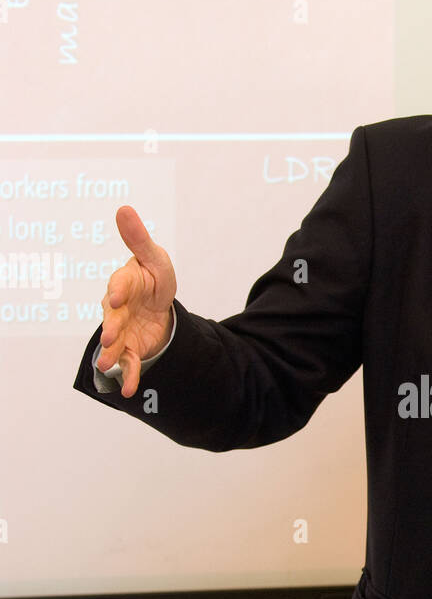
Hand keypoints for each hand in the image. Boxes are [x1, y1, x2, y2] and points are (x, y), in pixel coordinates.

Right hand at [96, 205, 176, 398]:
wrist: (158, 306)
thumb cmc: (154, 278)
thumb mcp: (155, 260)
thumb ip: (139, 240)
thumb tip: (123, 208)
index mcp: (125, 283)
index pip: (120, 285)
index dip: (118, 290)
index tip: (117, 297)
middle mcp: (117, 308)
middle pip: (113, 318)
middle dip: (110, 327)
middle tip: (108, 336)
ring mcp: (121, 330)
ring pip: (114, 342)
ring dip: (110, 354)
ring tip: (106, 364)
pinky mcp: (129, 348)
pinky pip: (128, 363)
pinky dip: (129, 376)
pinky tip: (129, 390)